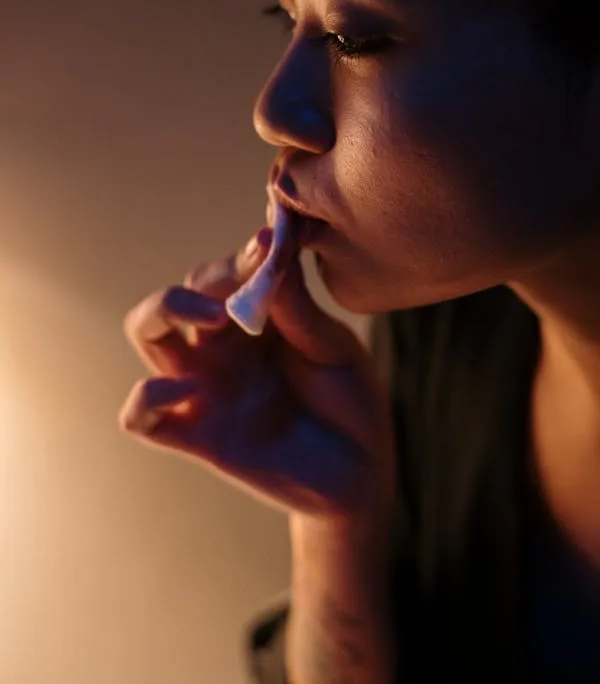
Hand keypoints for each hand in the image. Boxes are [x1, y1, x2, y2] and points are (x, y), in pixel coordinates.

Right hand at [120, 229, 394, 522]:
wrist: (360, 472)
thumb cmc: (348, 401)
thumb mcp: (331, 346)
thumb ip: (296, 305)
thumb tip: (269, 245)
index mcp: (251, 321)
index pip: (223, 274)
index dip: (241, 258)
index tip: (269, 245)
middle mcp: (219, 348)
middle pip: (177, 294)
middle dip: (204, 282)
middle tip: (241, 289)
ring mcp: (204, 388)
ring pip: (146, 333)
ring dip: (164, 310)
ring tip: (216, 319)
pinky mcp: (196, 435)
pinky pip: (141, 417)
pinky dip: (147, 399)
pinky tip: (185, 391)